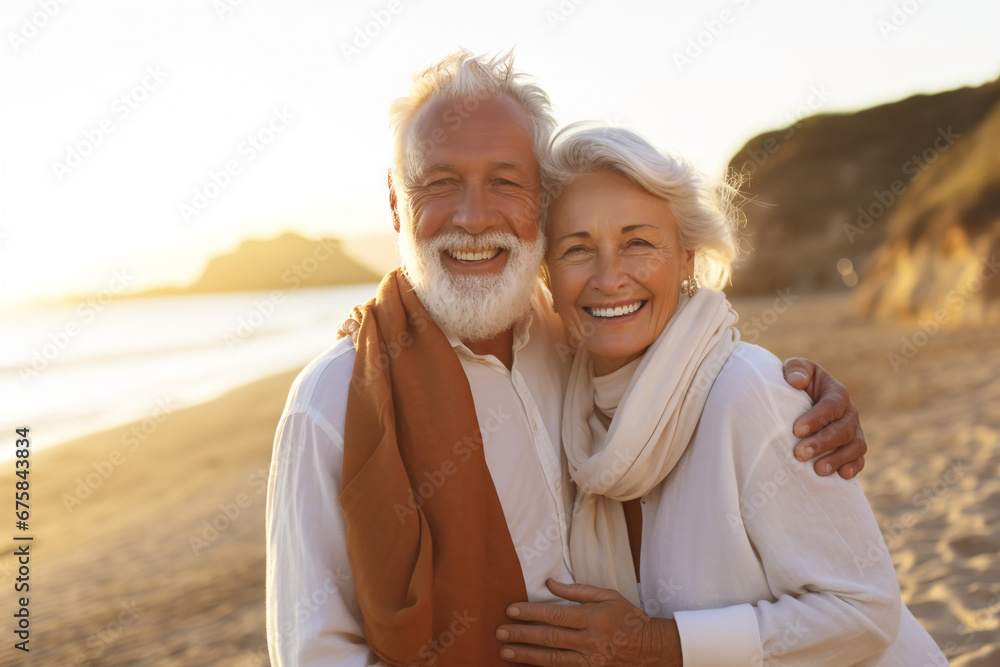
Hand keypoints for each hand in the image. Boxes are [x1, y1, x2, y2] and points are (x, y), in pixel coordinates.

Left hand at [495, 579, 680, 665]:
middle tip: (499, 631)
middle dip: (522, 635)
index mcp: (594, 618)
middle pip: (550, 639)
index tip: (511, 610)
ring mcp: (591, 662)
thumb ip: (577, 591)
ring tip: (504, 651)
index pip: (556, 615)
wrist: (652, 650)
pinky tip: (525, 666)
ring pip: (552, 659)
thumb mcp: (608, 596)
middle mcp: (591, 641)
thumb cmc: (628, 618)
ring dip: (525, 655)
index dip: (531, 613)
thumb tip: (549, 584)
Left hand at [782, 357, 866, 479]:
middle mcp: (849, 412)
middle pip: (843, 429)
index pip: (831, 405)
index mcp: (837, 392)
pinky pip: (859, 459)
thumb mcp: (795, 370)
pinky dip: (854, 467)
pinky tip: (842, 476)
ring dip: (838, 459)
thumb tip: (796, 381)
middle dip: (822, 442)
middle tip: (799, 454)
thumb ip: (796, 370)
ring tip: (818, 470)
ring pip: (855, 446)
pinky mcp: (852, 448)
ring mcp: (853, 431)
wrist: (800, 397)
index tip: (796, 430)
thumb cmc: (797, 381)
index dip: (816, 418)